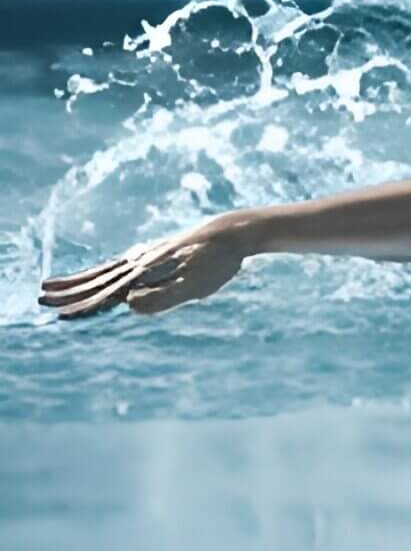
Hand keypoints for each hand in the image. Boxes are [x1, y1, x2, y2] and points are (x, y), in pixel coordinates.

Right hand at [38, 217, 250, 318]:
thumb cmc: (216, 262)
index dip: (84, 307)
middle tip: (40, 298)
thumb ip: (163, 297)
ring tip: (51, 284)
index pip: (108, 295)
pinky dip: (98, 272)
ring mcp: (144, 256)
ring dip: (76, 280)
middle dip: (68, 292)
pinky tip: (95, 275)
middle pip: (97, 281)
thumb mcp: (196, 285)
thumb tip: (127, 305)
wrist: (230, 233)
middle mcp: (139, 262)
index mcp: (146, 273)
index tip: (61, 316)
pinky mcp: (152, 254)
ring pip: (103, 271)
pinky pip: (116, 266)